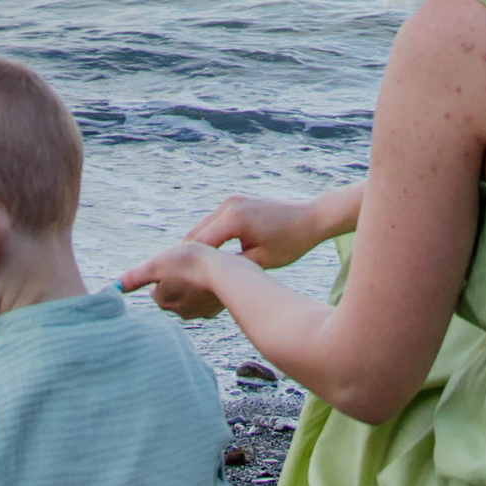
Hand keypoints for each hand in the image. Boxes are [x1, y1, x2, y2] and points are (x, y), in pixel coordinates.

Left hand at [119, 239, 229, 321]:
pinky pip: (205, 300)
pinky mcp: (214, 309)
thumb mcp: (155, 264)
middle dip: (175, 282)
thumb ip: (133, 277)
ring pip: (188, 297)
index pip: (155, 289)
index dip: (162, 273)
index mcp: (163, 301)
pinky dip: (205, 290)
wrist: (225, 271)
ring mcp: (198, 312)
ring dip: (190, 286)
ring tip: (198, 271)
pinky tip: (210, 279)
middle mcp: (179, 312)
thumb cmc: (189, 263)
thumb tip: (111, 289)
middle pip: (171, 294)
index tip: (171, 264)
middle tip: (185, 266)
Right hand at [176, 193, 335, 270]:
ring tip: (186, 273)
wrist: (311, 217)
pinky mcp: (235, 202)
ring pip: (202, 228)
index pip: (200, 246)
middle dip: (185, 258)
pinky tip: (205, 259)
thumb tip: (210, 277)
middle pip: (195, 235)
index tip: (176, 284)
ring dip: (195, 249)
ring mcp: (231, 201)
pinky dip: (207, 239)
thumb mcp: (260, 261)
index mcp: (233, 219)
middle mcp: (228, 205)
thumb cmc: (291, 243)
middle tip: (174, 282)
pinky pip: (213, 222)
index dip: (185, 266)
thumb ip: (232, 267)